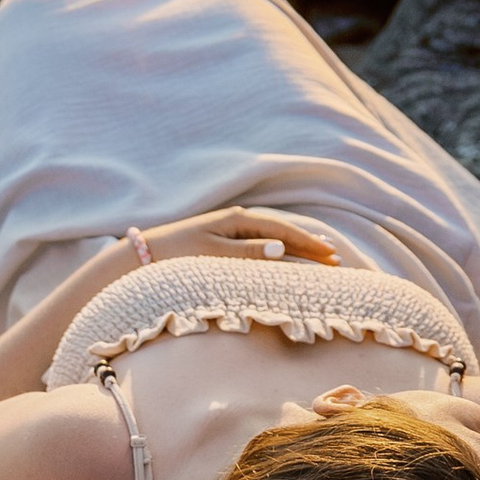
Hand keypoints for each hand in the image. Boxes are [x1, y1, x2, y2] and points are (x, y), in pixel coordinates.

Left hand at [131, 204, 344, 267]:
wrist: (144, 256)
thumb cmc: (177, 256)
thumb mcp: (213, 255)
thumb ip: (247, 253)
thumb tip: (282, 249)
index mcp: (238, 220)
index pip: (282, 231)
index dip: (308, 244)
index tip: (330, 256)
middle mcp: (238, 220)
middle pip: (283, 232)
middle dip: (309, 244)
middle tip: (335, 259)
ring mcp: (233, 228)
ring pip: (275, 236)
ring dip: (298, 247)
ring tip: (322, 255)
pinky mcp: (226, 239)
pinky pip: (263, 242)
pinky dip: (281, 248)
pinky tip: (290, 254)